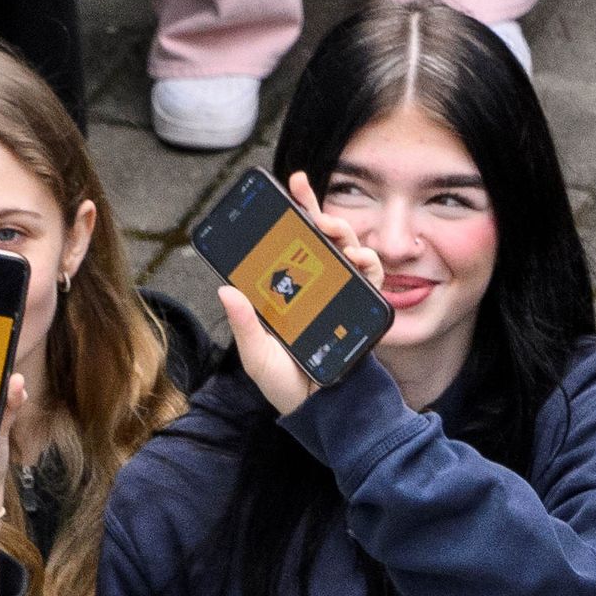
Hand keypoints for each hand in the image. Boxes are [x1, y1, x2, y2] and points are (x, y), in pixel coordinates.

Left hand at [215, 170, 381, 417]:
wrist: (323, 410)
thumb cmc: (287, 385)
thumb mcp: (257, 356)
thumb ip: (245, 325)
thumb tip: (226, 288)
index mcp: (286, 293)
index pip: (288, 247)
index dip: (292, 215)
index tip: (289, 186)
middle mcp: (314, 288)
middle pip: (318, 240)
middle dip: (316, 211)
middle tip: (306, 197)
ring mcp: (339, 295)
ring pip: (345, 250)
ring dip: (341, 232)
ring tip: (331, 228)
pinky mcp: (361, 306)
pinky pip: (369, 276)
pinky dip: (366, 260)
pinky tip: (356, 256)